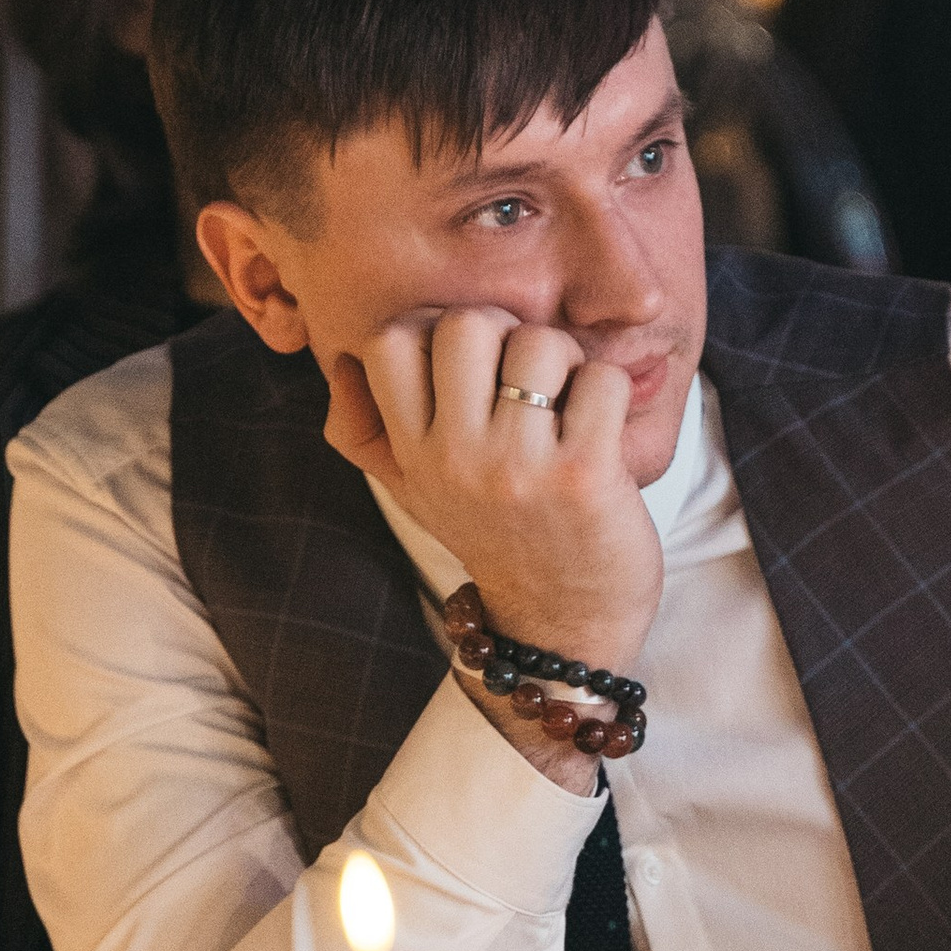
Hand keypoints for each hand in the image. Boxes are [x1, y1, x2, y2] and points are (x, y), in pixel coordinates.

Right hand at [326, 306, 662, 784]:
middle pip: (466, 324)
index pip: (390, 342)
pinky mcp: (583, 475)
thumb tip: (339, 360)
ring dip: (569, 362)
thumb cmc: (499, 539)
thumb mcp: (416, 492)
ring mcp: (518, 467)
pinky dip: (611, 393)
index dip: (435, 330)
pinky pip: (601, 379)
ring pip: (541, 344)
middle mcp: (456, 459)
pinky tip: (604, 431)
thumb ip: (367, 430)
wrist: (562, 627)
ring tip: (569, 405)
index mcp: (414, 453)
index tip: (471, 365)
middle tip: (529, 379)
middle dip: (509, 334)